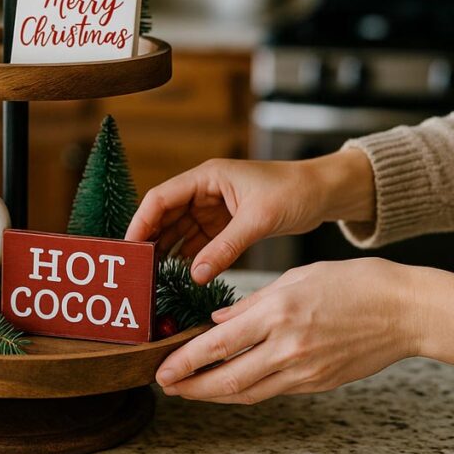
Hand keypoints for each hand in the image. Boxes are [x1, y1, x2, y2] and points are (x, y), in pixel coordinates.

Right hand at [125, 150, 373, 283]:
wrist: (324, 194)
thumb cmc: (293, 192)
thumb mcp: (257, 220)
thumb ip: (225, 248)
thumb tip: (194, 274)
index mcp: (206, 178)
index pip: (160, 198)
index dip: (141, 221)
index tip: (130, 247)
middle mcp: (204, 191)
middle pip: (165, 215)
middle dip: (150, 240)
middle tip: (138, 268)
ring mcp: (213, 208)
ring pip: (179, 230)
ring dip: (168, 251)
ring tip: (154, 275)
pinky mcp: (225, 224)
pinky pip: (198, 241)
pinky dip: (188, 257)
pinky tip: (180, 274)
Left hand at [156, 258, 419, 403]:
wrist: (404, 310)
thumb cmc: (351, 283)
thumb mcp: (293, 279)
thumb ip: (250, 304)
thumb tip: (216, 322)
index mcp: (277, 313)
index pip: (218, 345)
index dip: (185, 362)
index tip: (162, 369)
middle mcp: (287, 346)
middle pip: (227, 379)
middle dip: (191, 387)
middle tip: (167, 386)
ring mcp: (304, 370)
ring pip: (248, 392)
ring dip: (214, 394)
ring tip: (190, 390)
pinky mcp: (318, 383)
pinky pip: (272, 391)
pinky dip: (246, 390)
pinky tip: (229, 384)